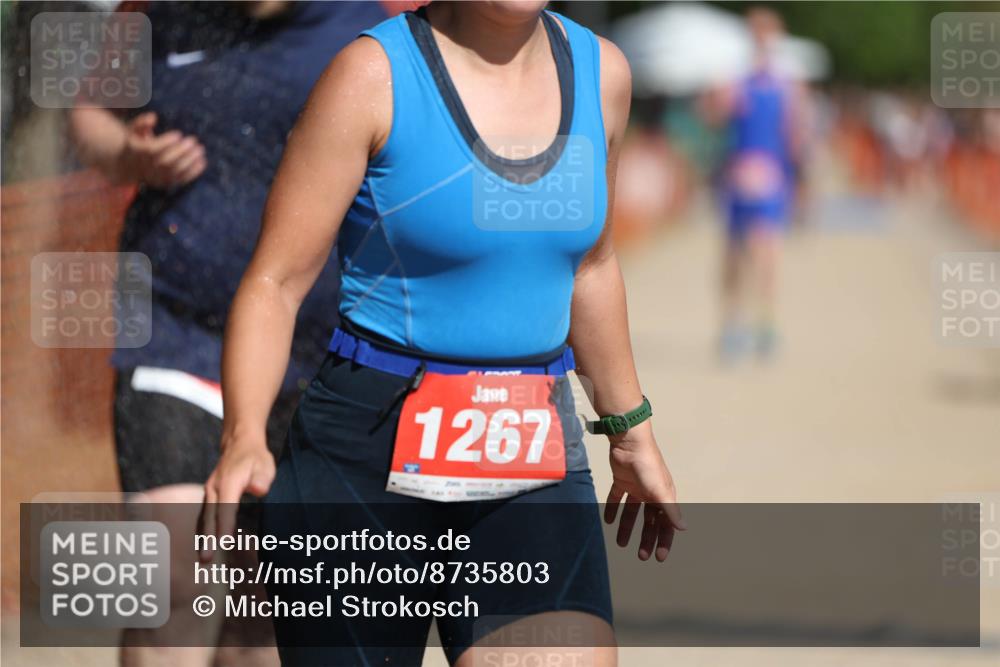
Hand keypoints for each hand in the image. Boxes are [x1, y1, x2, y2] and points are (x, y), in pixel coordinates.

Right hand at [116, 112, 205, 187]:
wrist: (130, 167)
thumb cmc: (136, 143)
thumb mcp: (132, 131)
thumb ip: (141, 122)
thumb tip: (153, 116)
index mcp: (136, 153)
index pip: (151, 150)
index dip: (166, 142)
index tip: (179, 134)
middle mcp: (145, 167)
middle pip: (165, 161)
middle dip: (181, 151)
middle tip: (194, 140)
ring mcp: (156, 177)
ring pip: (174, 171)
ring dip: (190, 161)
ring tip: (200, 150)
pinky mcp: (166, 184)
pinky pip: (180, 180)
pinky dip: (193, 172)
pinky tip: (203, 162)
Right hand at [198, 431, 273, 561]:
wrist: (239, 443)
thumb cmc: (255, 457)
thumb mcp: (265, 464)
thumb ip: (262, 477)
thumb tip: (258, 489)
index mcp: (228, 482)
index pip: (226, 508)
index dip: (225, 526)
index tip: (223, 543)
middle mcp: (214, 488)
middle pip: (209, 517)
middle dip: (207, 539)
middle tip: (206, 560)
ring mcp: (209, 492)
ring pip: (203, 518)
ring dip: (202, 538)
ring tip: (203, 560)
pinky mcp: (209, 497)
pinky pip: (205, 515)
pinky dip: (203, 531)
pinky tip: (205, 546)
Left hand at [604, 421, 685, 561]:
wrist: (629, 443)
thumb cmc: (649, 465)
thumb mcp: (660, 490)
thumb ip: (670, 509)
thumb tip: (682, 528)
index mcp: (664, 496)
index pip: (666, 524)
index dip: (664, 541)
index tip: (659, 558)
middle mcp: (651, 493)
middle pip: (650, 521)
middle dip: (646, 538)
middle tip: (640, 556)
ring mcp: (636, 487)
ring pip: (632, 512)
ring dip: (627, 527)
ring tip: (620, 543)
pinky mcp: (621, 480)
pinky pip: (616, 498)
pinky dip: (612, 509)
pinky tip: (607, 521)